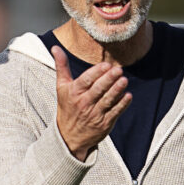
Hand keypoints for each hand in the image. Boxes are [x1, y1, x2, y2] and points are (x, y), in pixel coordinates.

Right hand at [52, 45, 130, 160]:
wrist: (69, 136)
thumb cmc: (67, 107)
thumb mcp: (62, 87)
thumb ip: (62, 66)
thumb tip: (55, 48)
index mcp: (74, 93)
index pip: (86, 81)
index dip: (96, 73)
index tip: (106, 65)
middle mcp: (84, 103)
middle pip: (98, 90)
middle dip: (108, 79)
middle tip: (118, 70)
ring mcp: (94, 114)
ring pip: (107, 100)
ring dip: (117, 90)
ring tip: (124, 80)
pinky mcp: (104, 123)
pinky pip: (114, 112)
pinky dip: (122, 105)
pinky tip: (128, 96)